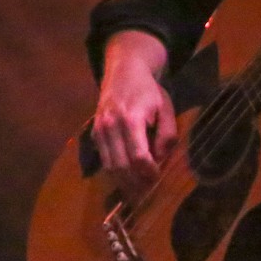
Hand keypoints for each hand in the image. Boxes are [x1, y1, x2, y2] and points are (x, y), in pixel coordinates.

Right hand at [92, 33, 176, 196]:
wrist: (124, 68)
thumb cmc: (149, 90)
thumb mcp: (166, 109)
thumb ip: (166, 136)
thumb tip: (158, 161)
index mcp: (131, 118)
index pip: (138, 157)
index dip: (149, 173)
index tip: (158, 178)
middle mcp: (110, 125)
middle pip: (121, 166)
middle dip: (136, 183)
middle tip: (148, 192)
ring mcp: (99, 128)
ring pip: (109, 166)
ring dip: (123, 182)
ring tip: (137, 191)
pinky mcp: (94, 132)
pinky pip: (103, 158)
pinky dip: (114, 171)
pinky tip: (126, 177)